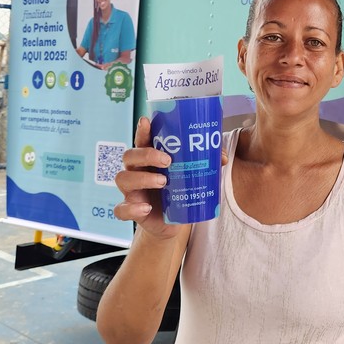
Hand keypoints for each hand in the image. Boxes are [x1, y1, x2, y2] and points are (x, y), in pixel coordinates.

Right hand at [112, 117, 227, 239]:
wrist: (175, 222)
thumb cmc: (181, 190)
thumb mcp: (193, 175)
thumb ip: (207, 162)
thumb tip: (222, 156)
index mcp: (150, 158)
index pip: (142, 140)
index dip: (142, 130)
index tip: (146, 122)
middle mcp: (137, 171)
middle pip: (130, 155)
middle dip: (147, 155)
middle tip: (168, 160)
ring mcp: (132, 191)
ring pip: (123, 178)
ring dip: (142, 178)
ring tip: (163, 182)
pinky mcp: (132, 210)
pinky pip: (122, 209)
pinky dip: (131, 208)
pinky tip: (146, 208)